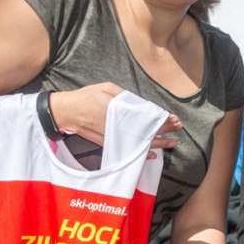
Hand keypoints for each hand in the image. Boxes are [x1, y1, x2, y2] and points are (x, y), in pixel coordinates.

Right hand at [49, 82, 180, 149]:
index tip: (173, 119)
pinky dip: (141, 153)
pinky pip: (129, 151)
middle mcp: (119, 126)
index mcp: (120, 111)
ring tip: (172, 143)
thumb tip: (143, 105)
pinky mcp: (108, 144)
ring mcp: (114, 137)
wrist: (66, 112)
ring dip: (158, 143)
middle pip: (147, 131)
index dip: (161, 119)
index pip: (147, 118)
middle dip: (164, 130)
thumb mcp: (107, 89)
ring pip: (140, 143)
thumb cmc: (86, 97)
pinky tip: (152, 155)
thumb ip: (126, 97)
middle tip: (178, 128)